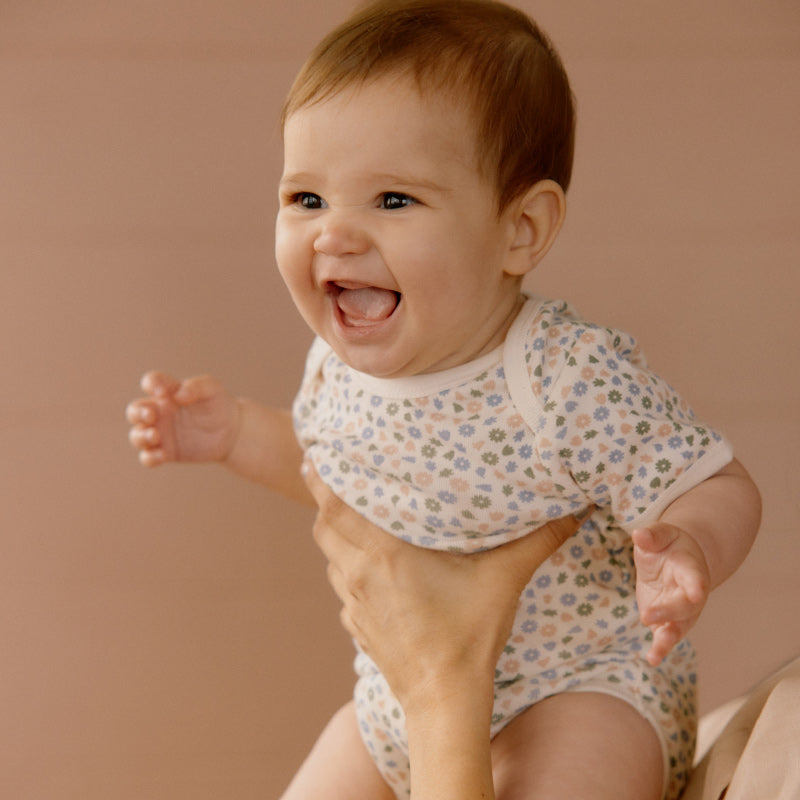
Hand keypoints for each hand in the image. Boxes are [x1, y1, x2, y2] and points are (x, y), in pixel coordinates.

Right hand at [126, 371, 239, 466]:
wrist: (231, 431)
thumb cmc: (219, 404)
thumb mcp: (213, 389)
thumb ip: (197, 386)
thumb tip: (179, 395)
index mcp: (168, 392)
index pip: (151, 382)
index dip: (151, 384)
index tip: (162, 392)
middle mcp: (160, 412)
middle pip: (134, 410)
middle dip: (137, 413)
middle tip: (151, 416)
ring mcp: (161, 433)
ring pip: (137, 435)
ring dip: (140, 436)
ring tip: (156, 436)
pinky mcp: (167, 452)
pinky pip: (148, 457)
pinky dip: (150, 457)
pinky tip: (162, 455)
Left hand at [304, 463, 587, 710]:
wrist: (442, 701)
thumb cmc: (468, 637)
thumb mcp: (504, 581)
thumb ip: (538, 541)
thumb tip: (575, 511)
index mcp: (385, 554)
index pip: (336, 506)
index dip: (321, 479)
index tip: (316, 454)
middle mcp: (359, 573)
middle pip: (324, 525)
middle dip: (322, 497)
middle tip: (326, 472)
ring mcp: (353, 603)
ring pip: (329, 556)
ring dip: (332, 532)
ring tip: (344, 512)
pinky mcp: (355, 625)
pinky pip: (340, 585)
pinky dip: (343, 566)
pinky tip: (363, 565)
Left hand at [632, 523, 709, 666]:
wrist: (676, 560)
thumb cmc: (667, 545)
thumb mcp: (660, 535)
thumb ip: (652, 536)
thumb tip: (639, 535)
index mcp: (690, 568)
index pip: (696, 577)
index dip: (696, 585)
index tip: (697, 592)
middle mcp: (690, 593)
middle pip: (686, 606)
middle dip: (669, 612)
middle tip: (647, 614)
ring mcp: (680, 611)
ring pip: (679, 627)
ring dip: (668, 638)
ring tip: (657, 649)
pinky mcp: (667, 621)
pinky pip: (666, 637)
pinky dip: (660, 648)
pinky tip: (652, 659)